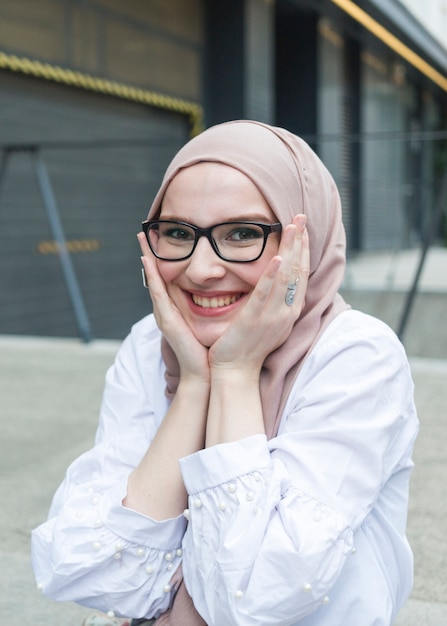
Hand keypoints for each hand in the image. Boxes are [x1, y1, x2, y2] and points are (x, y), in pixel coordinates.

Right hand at [137, 233, 209, 383]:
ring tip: (141, 240)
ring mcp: (164, 314)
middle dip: (148, 254)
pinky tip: (147, 261)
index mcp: (177, 309)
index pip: (167, 279)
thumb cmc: (209, 349)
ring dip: (146, 260)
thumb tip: (226, 289)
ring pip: (153, 281)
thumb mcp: (211, 321)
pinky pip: (158, 293)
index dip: (161, 260)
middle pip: (155, 276)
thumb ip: (212, 306)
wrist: (204, 372)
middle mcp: (167, 309)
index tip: (159, 240)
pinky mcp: (166, 320)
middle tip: (143, 232)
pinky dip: (152, 276)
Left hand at [208, 214, 308, 373]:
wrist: (235, 372)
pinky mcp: (254, 320)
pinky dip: (273, 276)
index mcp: (288, 312)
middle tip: (301, 216)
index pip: (300, 275)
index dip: (302, 250)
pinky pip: (265, 295)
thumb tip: (274, 280)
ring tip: (293, 227)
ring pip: (286, 278)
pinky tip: (278, 258)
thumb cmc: (247, 346)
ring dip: (290, 250)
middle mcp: (285, 313)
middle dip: (300, 242)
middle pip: (297, 271)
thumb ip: (271, 300)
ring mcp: (272, 317)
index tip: (302, 228)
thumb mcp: (266, 320)